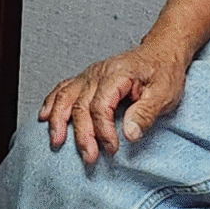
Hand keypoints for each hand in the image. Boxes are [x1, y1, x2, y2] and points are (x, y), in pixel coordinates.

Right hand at [37, 44, 189, 162]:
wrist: (162, 52)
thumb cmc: (163, 72)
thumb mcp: (164, 94)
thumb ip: (145, 113)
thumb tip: (129, 134)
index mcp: (117, 74)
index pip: (100, 106)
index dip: (103, 131)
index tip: (112, 149)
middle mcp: (99, 73)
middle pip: (81, 105)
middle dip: (82, 134)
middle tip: (89, 156)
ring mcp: (90, 75)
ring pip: (66, 97)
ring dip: (58, 120)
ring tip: (56, 141)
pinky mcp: (87, 79)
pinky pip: (63, 89)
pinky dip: (52, 103)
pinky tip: (45, 116)